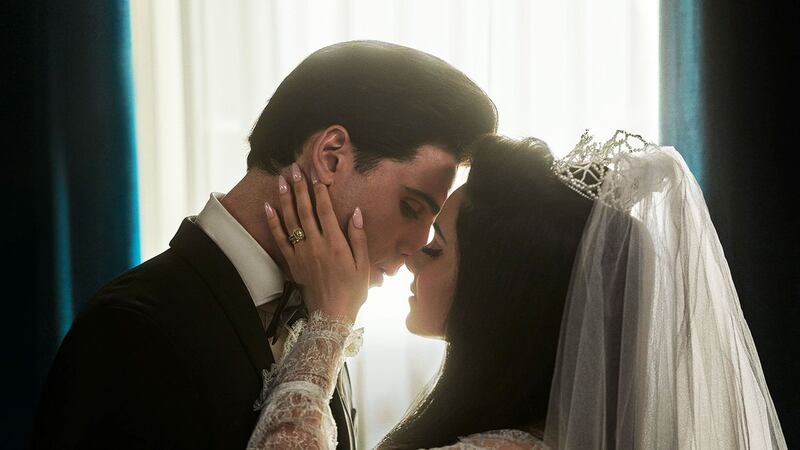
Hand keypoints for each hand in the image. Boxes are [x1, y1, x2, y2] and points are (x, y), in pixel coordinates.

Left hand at [264, 163, 368, 321]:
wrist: (331, 315)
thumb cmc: (352, 290)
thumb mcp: (363, 265)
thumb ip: (358, 237)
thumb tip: (356, 212)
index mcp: (335, 244)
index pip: (325, 211)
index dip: (320, 191)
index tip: (317, 174)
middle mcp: (315, 245)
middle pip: (305, 210)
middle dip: (299, 188)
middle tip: (294, 169)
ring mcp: (301, 253)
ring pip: (290, 220)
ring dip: (285, 199)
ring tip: (280, 180)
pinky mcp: (292, 262)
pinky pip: (279, 239)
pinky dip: (273, 222)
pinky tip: (268, 207)